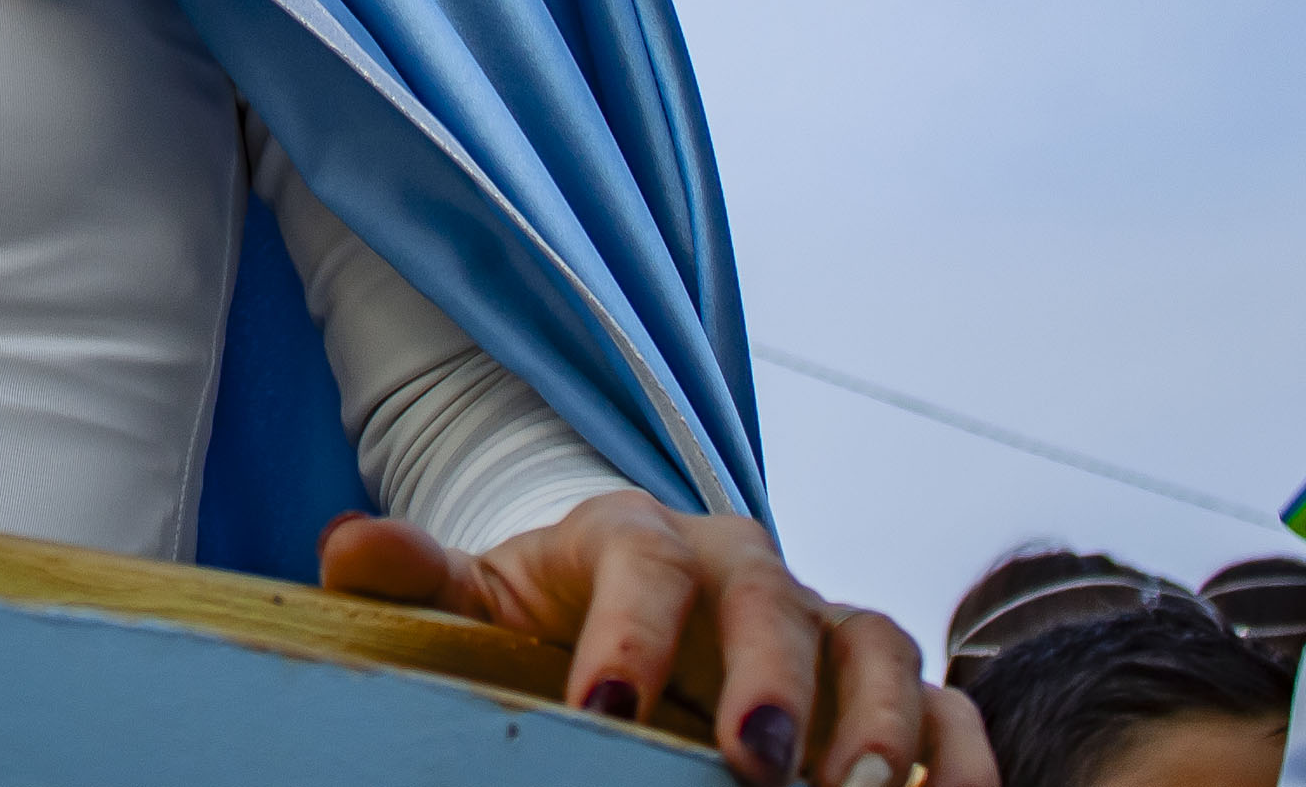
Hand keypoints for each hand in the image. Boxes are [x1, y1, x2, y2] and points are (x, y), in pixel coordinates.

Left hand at [320, 493, 992, 785]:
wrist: (630, 602)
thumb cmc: (552, 612)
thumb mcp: (483, 598)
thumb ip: (425, 582)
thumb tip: (345, 549)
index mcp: (637, 540)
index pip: (640, 569)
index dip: (628, 634)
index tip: (602, 708)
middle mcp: (744, 567)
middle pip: (771, 603)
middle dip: (771, 683)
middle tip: (757, 766)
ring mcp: (820, 618)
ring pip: (876, 645)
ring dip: (879, 723)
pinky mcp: (877, 676)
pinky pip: (946, 699)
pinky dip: (960, 751)